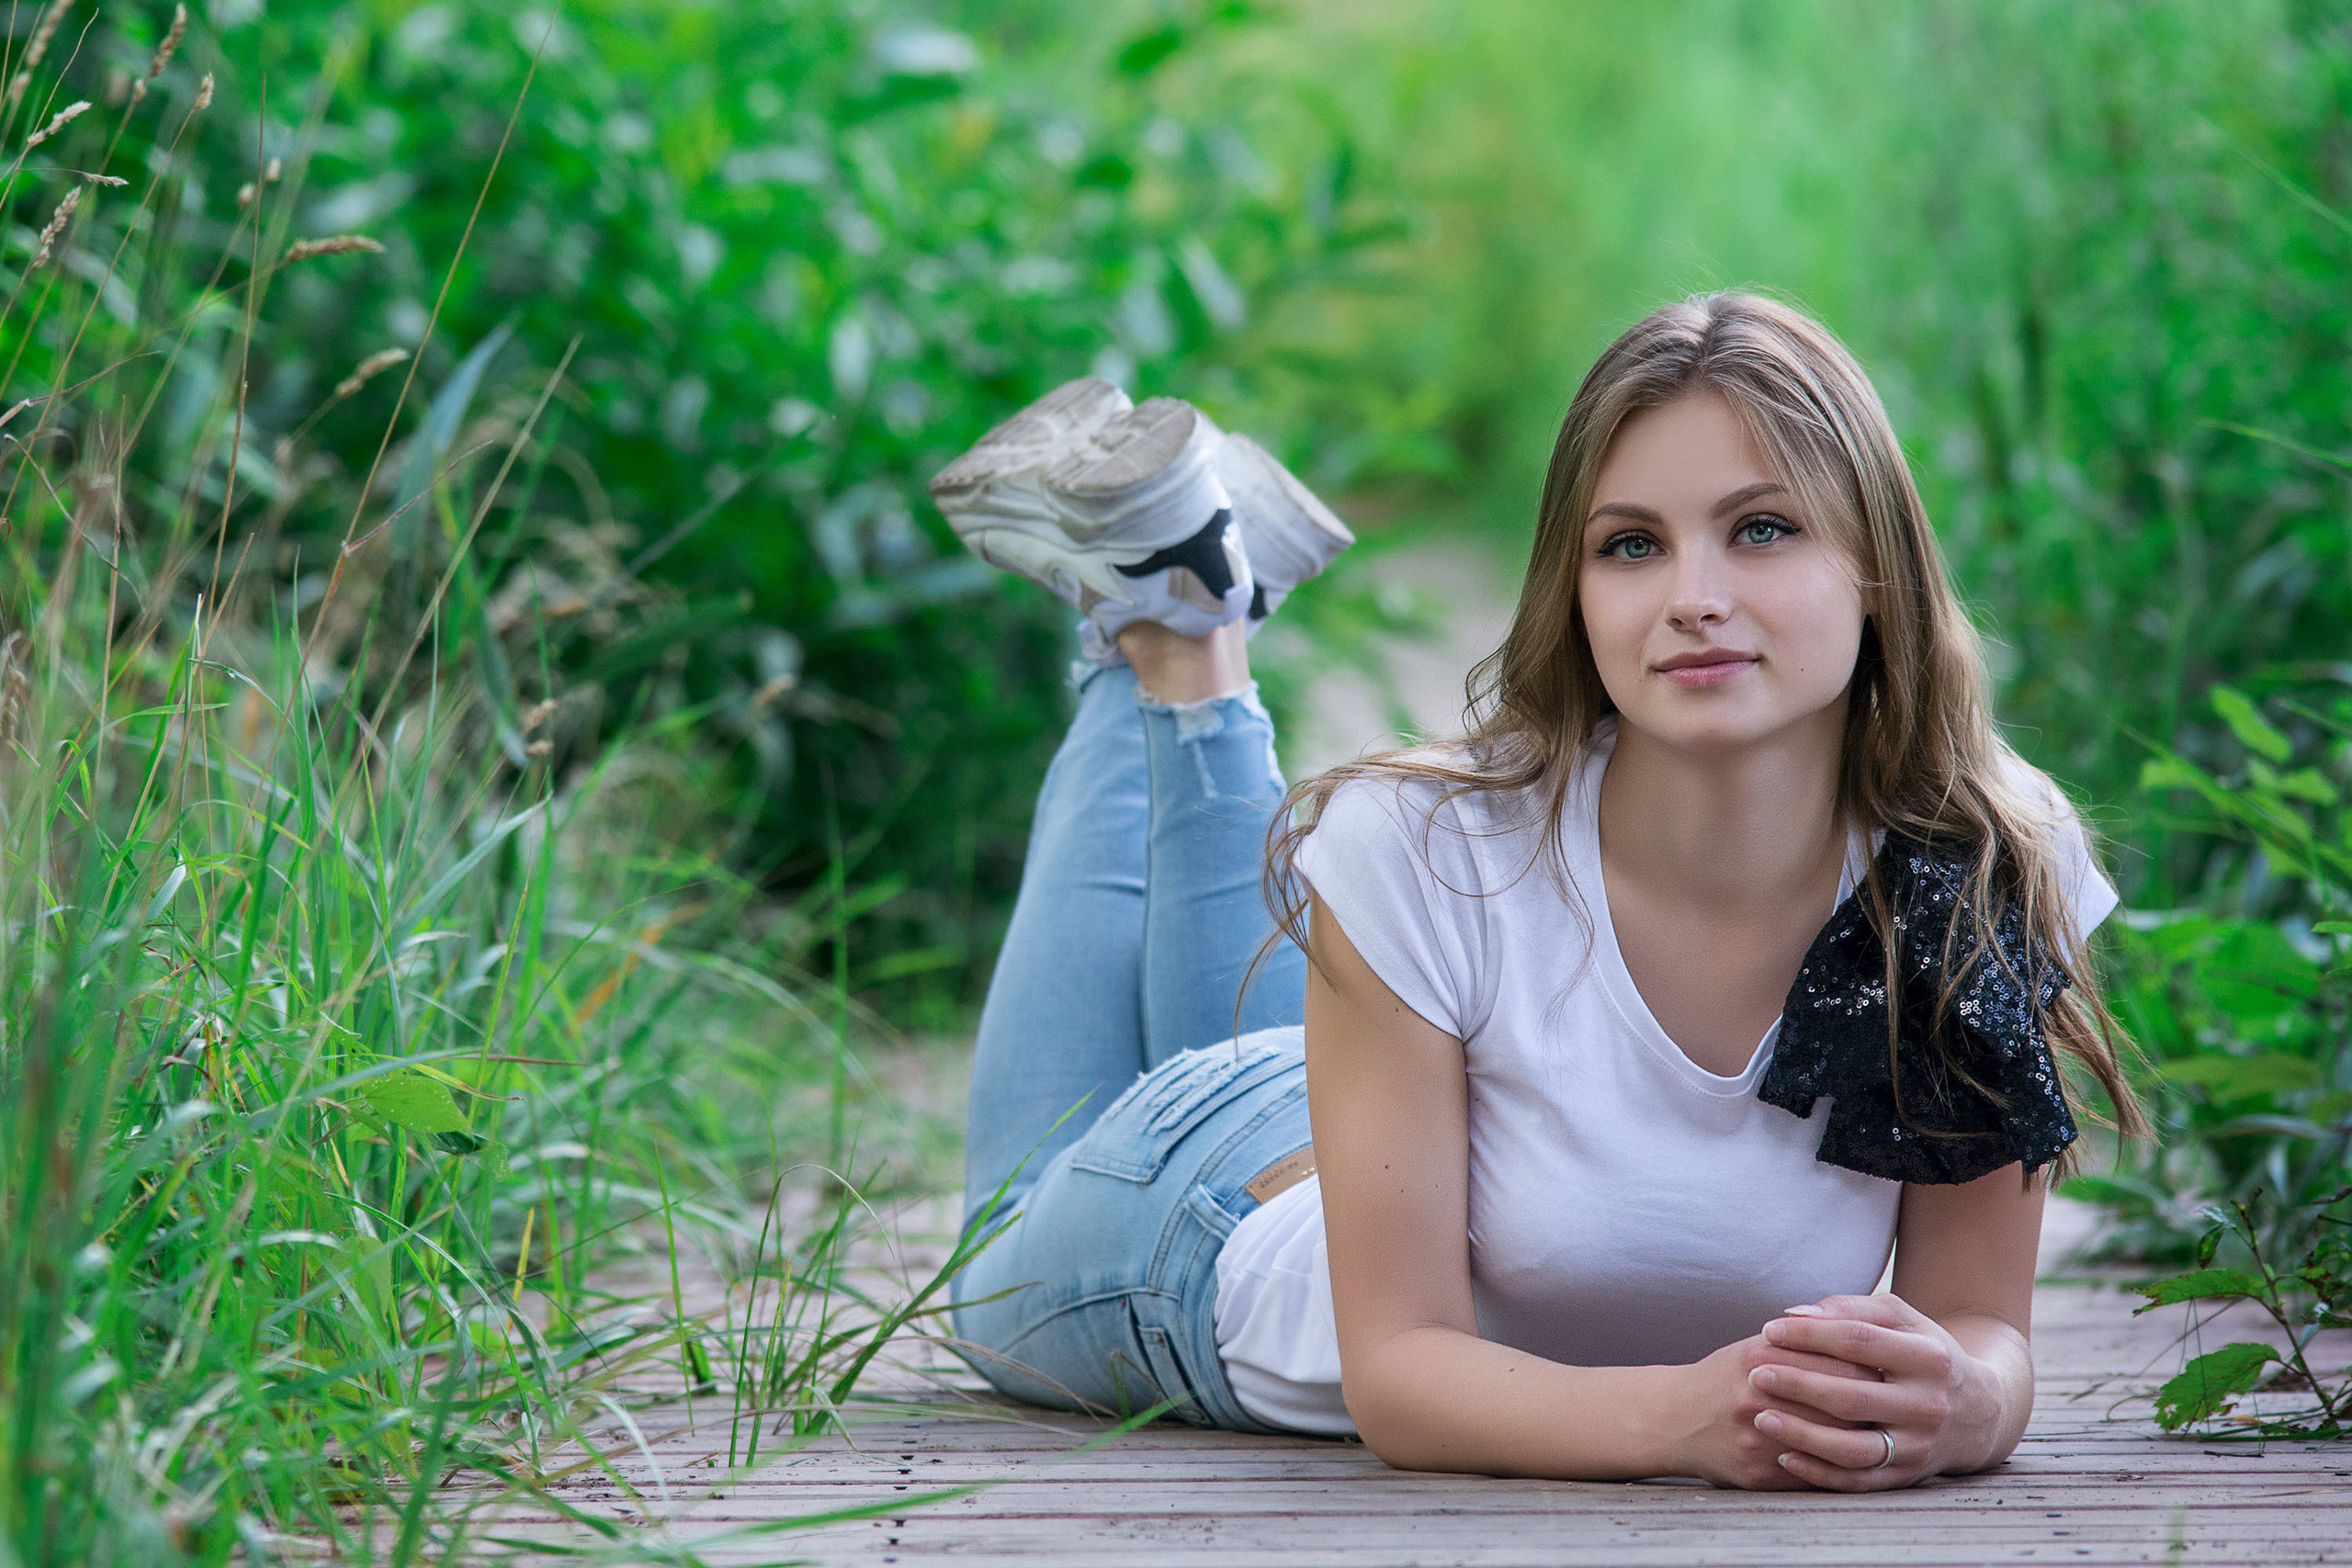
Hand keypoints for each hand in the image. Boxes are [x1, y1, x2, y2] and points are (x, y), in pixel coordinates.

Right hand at [1668, 1329, 1883, 1489]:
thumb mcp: (1758, 1346)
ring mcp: (1757, 1438)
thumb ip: (1806, 1341)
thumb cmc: (1727, 1377)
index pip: (1842, 1363)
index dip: (1874, 1368)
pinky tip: (1853, 1458)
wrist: (1674, 1420)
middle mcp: (1757, 1396)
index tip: (1890, 1370)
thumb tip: (1864, 1338)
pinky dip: (1838, 1466)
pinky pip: (1814, 1475)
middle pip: (1842, 1404)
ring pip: (1832, 1444)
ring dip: (1862, 1439)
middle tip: (1895, 1403)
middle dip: (1876, 1405)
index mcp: (1761, 1356)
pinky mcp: (1759, 1474)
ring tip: (1881, 1430)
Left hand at [1746, 1294, 1995, 1490]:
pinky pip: (1858, 1481)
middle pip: (1852, 1397)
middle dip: (1798, 1385)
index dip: (1810, 1335)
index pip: (1859, 1341)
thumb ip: (1849, 1308)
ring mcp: (1919, 1446)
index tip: (1769, 1330)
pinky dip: (1819, 1473)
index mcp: (1928, 1357)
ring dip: (1802, 1435)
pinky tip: (1784, 1456)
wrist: (1979, 1411)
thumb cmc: (1923, 1353)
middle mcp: (1928, 1405)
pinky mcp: (1909, 1477)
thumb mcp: (1901, 1320)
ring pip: (1854, 1448)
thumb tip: (1792, 1314)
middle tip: (1755, 1374)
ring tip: (1761, 1418)